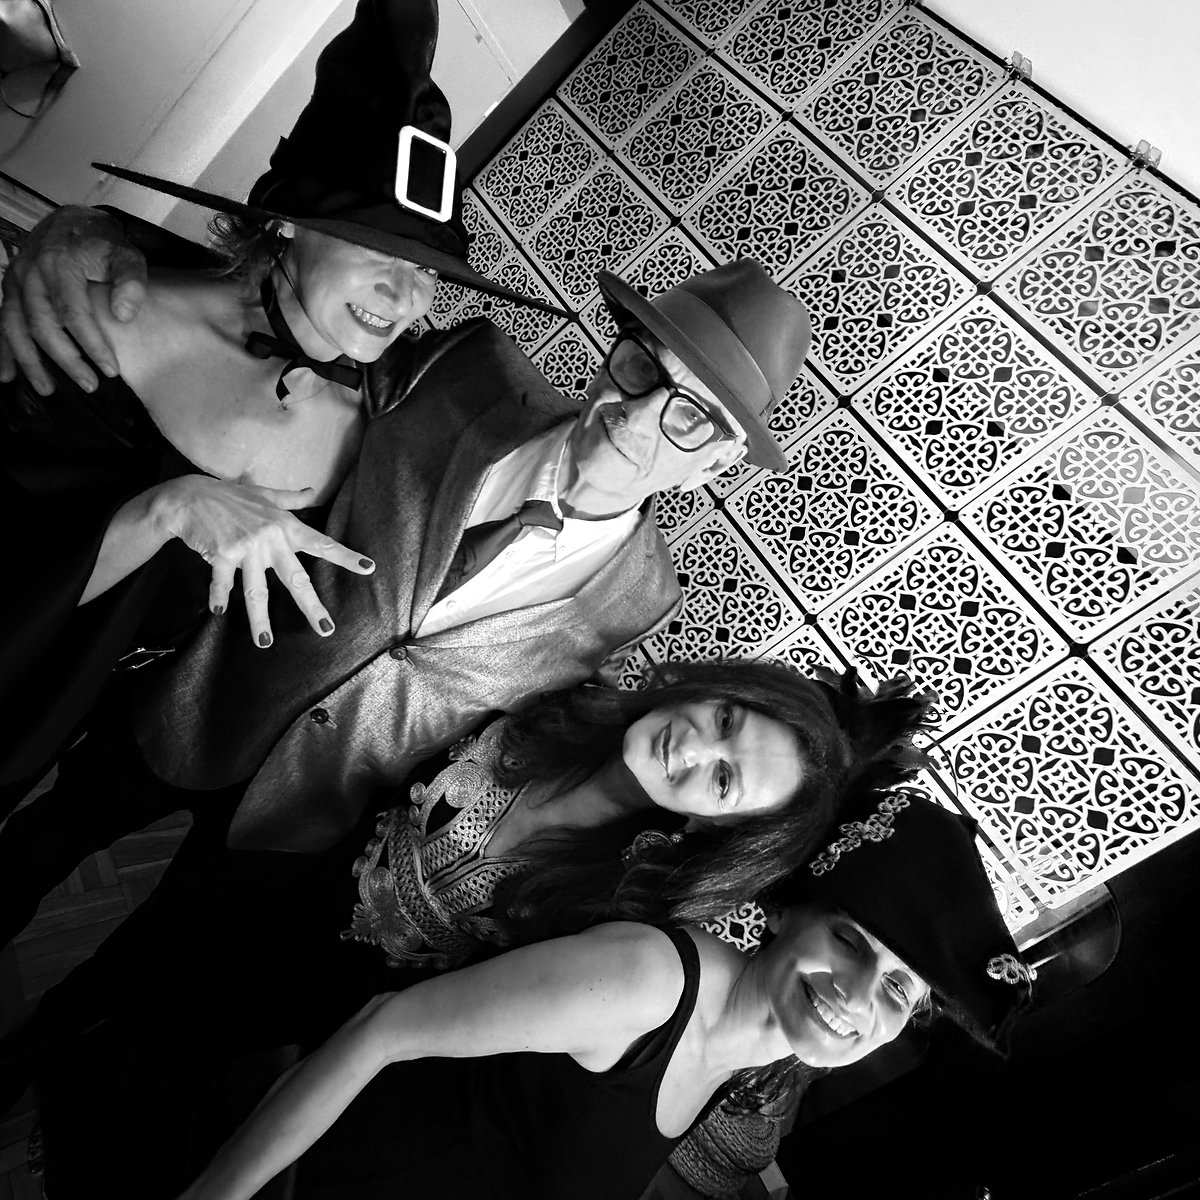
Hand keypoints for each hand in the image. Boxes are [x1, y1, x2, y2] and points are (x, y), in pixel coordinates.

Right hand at [0, 205, 148, 395]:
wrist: (72, 221)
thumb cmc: (102, 243)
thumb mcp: (125, 254)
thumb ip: (131, 281)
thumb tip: (124, 316)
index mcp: (59, 265)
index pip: (74, 313)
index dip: (92, 345)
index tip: (111, 371)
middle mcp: (30, 274)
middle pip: (42, 325)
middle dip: (65, 359)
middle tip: (90, 385)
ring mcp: (16, 282)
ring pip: (14, 327)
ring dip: (30, 361)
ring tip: (48, 390)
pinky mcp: (9, 289)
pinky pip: (1, 321)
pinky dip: (2, 350)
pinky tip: (6, 375)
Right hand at [155, 475, 374, 646]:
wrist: (190, 495)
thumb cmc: (230, 496)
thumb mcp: (264, 495)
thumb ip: (290, 498)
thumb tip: (311, 492)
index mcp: (285, 526)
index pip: (321, 544)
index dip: (345, 557)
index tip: (368, 568)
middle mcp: (270, 539)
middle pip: (295, 578)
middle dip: (311, 606)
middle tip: (326, 629)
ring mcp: (246, 548)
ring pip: (256, 591)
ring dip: (260, 619)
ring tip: (265, 643)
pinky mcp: (222, 554)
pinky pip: (222, 582)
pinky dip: (218, 596)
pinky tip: (219, 612)